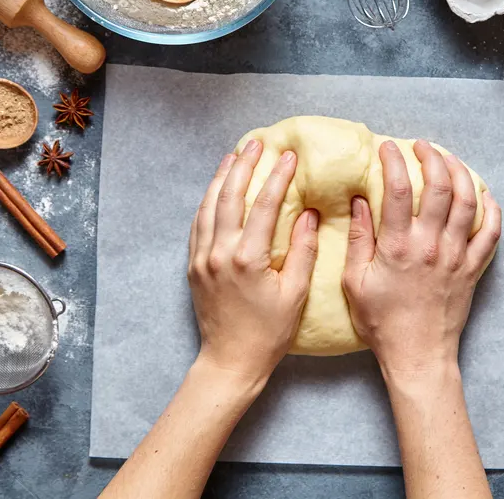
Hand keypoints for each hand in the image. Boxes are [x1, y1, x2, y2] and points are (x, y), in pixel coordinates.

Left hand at [188, 139, 318, 385]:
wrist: (231, 360)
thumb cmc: (269, 332)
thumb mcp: (295, 294)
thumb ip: (303, 251)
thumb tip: (309, 213)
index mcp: (248, 259)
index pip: (265, 205)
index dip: (278, 177)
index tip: (289, 156)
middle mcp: (220, 253)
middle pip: (230, 196)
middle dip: (244, 165)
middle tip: (256, 143)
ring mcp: (202, 258)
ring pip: (208, 206)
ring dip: (222, 177)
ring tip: (234, 155)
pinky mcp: (193, 265)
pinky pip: (198, 224)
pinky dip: (207, 201)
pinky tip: (216, 188)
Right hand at [341, 140, 500, 375]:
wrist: (417, 355)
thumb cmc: (381, 322)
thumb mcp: (355, 282)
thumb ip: (358, 239)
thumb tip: (358, 201)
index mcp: (398, 246)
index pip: (396, 189)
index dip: (392, 161)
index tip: (387, 148)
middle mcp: (431, 245)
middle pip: (439, 186)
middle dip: (431, 157)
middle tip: (421, 146)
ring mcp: (456, 256)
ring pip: (468, 202)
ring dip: (461, 173)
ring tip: (449, 159)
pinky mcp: (472, 269)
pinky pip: (491, 233)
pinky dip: (491, 209)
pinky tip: (484, 194)